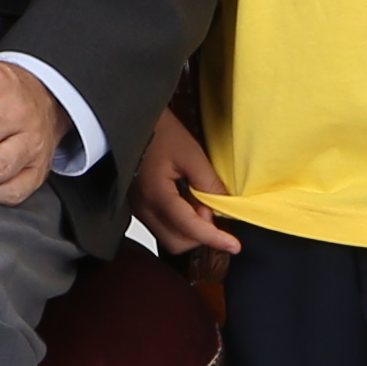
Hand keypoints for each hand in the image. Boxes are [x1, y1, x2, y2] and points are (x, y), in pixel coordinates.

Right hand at [132, 110, 235, 257]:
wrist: (132, 120)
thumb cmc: (158, 131)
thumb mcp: (191, 153)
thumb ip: (208, 184)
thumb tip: (223, 209)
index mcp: (156, 195)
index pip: (190, 228)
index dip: (214, 239)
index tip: (234, 245)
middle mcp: (143, 208)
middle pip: (177, 242)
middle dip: (200, 235)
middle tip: (212, 210)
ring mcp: (138, 208)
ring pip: (169, 237)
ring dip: (190, 229)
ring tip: (199, 201)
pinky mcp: (138, 205)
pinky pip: (162, 226)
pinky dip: (180, 222)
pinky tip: (187, 200)